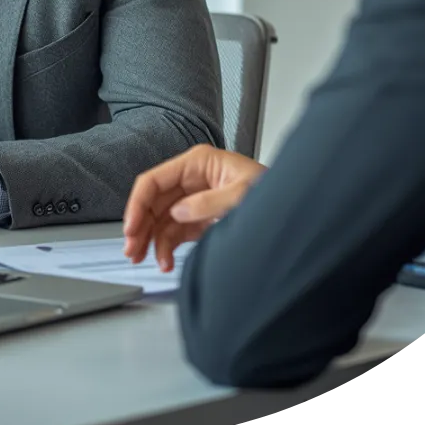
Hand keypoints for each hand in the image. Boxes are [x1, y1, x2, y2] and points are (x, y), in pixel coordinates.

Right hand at [123, 144, 265, 271]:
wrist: (294, 208)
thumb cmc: (274, 192)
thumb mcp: (243, 194)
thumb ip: (209, 202)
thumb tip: (178, 212)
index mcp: (198, 163)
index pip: (155, 180)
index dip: (138, 204)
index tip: (130, 227)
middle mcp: (192, 179)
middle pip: (153, 202)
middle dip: (140, 226)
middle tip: (132, 250)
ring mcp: (195, 200)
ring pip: (160, 219)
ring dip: (151, 241)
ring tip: (148, 261)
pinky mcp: (201, 219)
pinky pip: (174, 232)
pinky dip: (166, 248)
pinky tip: (166, 261)